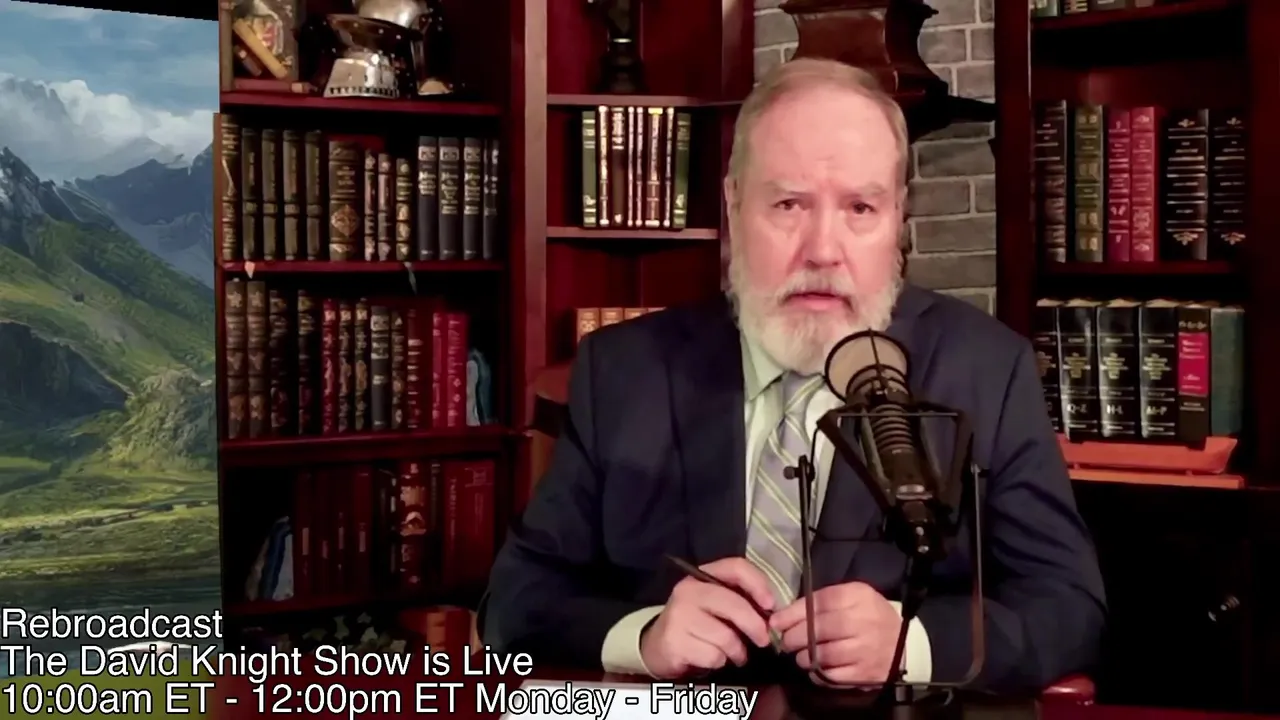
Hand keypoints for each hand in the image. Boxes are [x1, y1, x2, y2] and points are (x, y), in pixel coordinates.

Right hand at [639, 557, 774, 678]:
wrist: (657, 646)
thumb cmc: (696, 624)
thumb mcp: (715, 605)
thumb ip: (740, 601)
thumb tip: (771, 614)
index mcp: (701, 576)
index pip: (736, 567)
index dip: (758, 584)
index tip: (770, 606)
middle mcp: (687, 591)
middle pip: (734, 605)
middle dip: (756, 627)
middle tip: (763, 640)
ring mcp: (678, 616)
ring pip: (726, 636)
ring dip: (737, 651)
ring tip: (735, 654)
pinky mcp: (674, 642)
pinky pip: (713, 656)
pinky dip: (720, 661)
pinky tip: (713, 659)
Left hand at [769, 581, 903, 685]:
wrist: (903, 642)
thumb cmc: (869, 616)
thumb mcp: (851, 597)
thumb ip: (820, 601)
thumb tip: (783, 615)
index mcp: (859, 596)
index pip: (819, 602)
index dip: (792, 613)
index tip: (775, 622)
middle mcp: (864, 621)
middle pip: (818, 629)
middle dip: (794, 636)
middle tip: (785, 641)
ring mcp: (866, 649)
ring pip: (823, 655)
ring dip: (804, 657)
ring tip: (800, 655)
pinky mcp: (866, 673)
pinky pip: (832, 676)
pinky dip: (817, 674)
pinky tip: (815, 668)